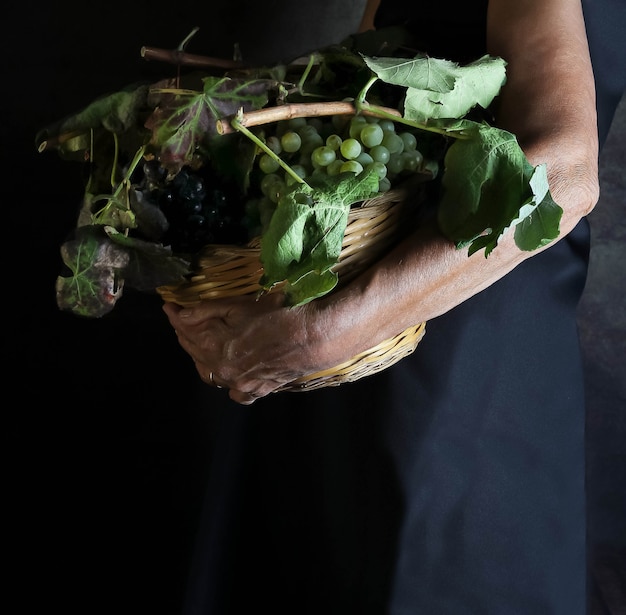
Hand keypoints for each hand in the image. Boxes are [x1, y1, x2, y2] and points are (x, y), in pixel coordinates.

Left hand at [162, 291, 345, 403]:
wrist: (316, 336)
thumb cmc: (280, 315)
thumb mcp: (241, 306)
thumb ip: (207, 311)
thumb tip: (181, 315)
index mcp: (217, 349)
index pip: (188, 331)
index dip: (176, 316)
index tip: (168, 305)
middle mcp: (226, 372)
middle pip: (196, 352)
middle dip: (186, 333)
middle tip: (181, 318)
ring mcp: (243, 384)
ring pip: (211, 373)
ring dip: (202, 355)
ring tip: (201, 340)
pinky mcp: (260, 389)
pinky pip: (237, 392)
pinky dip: (228, 382)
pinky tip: (228, 371)